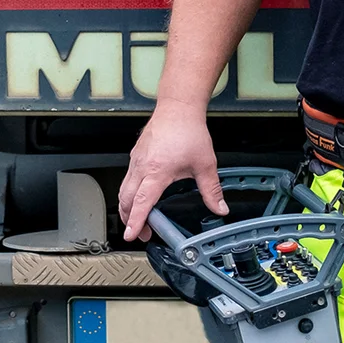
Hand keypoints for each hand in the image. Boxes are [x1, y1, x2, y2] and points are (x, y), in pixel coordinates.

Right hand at [118, 103, 225, 241]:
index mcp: (157, 171)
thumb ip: (211, 190)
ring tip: (138, 219)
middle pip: (127, 200)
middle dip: (130, 220)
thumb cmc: (188, 130)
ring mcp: (136, 160)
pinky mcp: (135, 155)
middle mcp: (142, 166)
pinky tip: (139, 196)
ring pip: (124, 190)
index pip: (143, 202)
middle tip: (141, 233)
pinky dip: (129, 193)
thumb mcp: (205, 164)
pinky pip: (127, 179)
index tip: (132, 235)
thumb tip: (220, 208)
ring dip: (127, 207)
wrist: (178, 107)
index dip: (136, 221)